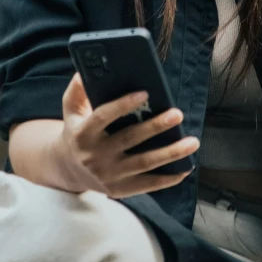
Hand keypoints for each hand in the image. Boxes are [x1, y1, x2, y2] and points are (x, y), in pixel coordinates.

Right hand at [59, 72, 198, 197]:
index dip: (123, 105)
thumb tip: (84, 71)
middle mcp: (95, 156)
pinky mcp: (120, 189)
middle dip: (156, 127)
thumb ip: (77, 90)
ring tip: (193, 141)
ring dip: (171, 153)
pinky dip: (168, 178)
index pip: (103, 117)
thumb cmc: (77, 131)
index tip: (145, 93)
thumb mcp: (71, 110)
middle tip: (178, 114)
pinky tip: (186, 167)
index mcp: (83, 133)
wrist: (68, 169)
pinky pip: (148, 184)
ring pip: (144, 163)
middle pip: (130, 139)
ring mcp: (109, 175)